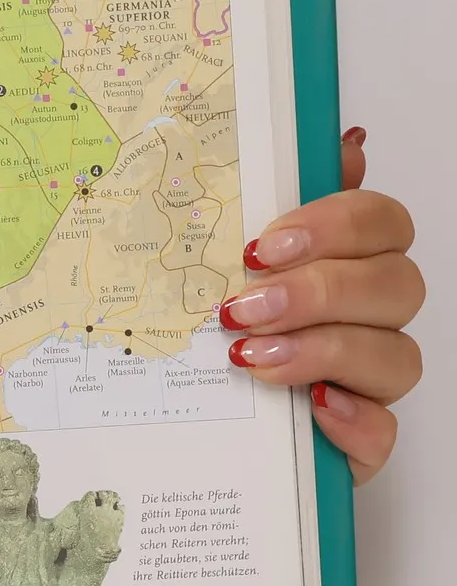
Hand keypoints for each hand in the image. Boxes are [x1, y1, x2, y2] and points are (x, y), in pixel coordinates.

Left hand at [219, 128, 422, 482]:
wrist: (188, 423)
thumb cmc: (213, 329)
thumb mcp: (219, 259)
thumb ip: (278, 200)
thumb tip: (343, 142)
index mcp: (345, 263)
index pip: (381, 222)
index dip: (334, 226)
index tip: (262, 246)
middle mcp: (369, 318)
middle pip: (396, 284)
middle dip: (318, 291)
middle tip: (243, 307)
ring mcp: (369, 382)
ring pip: (397, 357)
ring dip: (324, 351)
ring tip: (253, 358)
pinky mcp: (360, 443)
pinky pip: (385, 433)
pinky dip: (351, 420)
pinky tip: (313, 407)